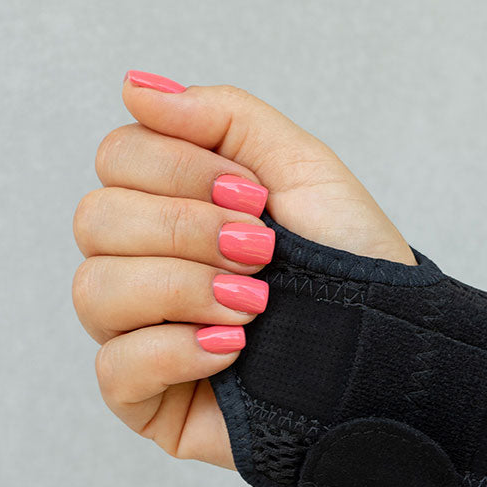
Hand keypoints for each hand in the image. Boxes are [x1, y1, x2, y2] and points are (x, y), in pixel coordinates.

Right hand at [72, 71, 413, 467]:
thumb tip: (134, 86)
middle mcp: (140, 264)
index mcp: (168, 203)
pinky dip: (173, 352)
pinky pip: (112, 368)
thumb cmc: (351, 263)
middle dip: (185, 230)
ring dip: (181, 289)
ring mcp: (136, 333)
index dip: (178, 169)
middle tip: (261, 251)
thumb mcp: (298, 168)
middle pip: (95, 219)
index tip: (254, 197)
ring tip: (255, 306)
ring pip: (93, 290)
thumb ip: (221, 116)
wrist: (393, 352)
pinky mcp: (144, 400)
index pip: (116, 158)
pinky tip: (232, 351)